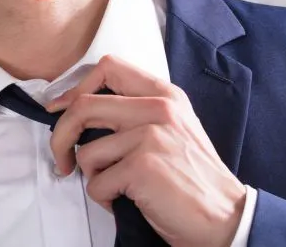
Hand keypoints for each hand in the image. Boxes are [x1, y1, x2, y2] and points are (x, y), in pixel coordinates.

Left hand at [46, 55, 247, 246]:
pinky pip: (96, 184)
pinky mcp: (142, 167)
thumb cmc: (195, 178)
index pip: (108, 68)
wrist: (225, 217)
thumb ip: (138, 111)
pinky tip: (129, 202)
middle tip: (62, 158)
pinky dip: (105, 200)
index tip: (61, 109)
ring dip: (92, 177)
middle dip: (60, 135)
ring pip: (86, 152)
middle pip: (83, 105)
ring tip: (117, 188)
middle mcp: (158, 109)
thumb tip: (84, 109)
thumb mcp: (175, 127)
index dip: (76, 89)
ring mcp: (150, 137)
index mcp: (164, 95)